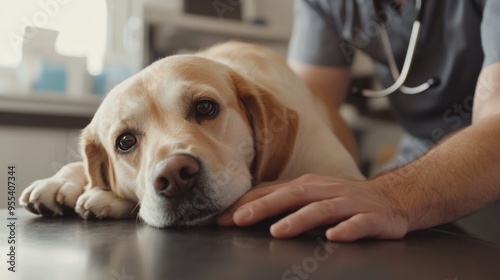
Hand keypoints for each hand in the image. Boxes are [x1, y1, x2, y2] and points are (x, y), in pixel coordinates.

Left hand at [217, 174, 409, 241]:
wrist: (393, 198)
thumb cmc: (344, 198)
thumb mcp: (313, 195)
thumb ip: (285, 201)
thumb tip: (246, 208)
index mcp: (309, 185)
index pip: (273, 191)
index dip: (248, 203)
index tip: (222, 217)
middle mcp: (326, 190)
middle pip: (292, 195)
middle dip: (264, 207)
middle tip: (239, 219)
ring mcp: (349, 203)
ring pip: (321, 210)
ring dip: (299, 219)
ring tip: (278, 231)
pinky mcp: (371, 218)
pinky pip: (358, 224)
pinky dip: (346, 229)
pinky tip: (334, 237)